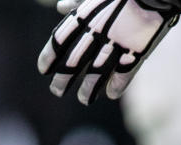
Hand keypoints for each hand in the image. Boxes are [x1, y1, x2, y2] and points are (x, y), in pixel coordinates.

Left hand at [37, 0, 180, 103]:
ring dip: (88, 89)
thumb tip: (60, 7)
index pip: (60, 40)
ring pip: (97, 72)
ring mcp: (118, 42)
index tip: (43, 70)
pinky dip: (117, 85)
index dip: (49, 56)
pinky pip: (124, 73)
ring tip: (84, 99)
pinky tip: (111, 94)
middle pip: (74, 61)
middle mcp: (98, 30)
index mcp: (86, 15)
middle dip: (63, 79)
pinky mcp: (137, 50)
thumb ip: (78, 2)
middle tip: (56, 91)